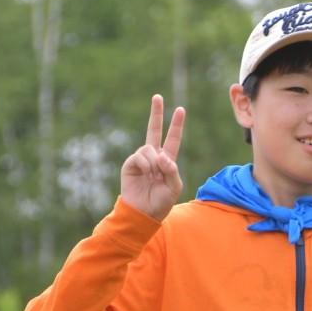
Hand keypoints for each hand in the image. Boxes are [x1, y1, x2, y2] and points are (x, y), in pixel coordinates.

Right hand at [121, 95, 184, 221]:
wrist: (144, 213)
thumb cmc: (161, 202)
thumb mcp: (174, 187)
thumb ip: (172, 170)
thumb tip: (162, 154)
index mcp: (167, 160)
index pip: (172, 139)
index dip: (176, 125)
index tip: (180, 109)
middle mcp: (154, 157)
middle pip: (154, 130)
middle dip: (156, 113)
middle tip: (157, 97)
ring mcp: (141, 160)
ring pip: (149, 148)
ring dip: (154, 163)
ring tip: (155, 178)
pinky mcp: (130, 164)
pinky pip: (140, 156)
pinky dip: (146, 165)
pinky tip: (148, 176)